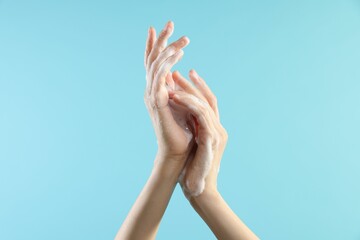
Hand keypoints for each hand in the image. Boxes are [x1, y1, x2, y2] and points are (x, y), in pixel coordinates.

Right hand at [144, 21, 191, 166]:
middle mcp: (151, 90)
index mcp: (157, 90)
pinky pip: (159, 77)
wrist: (178, 151)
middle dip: (161, 40)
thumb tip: (177, 76)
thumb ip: (177, 89)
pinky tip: (178, 53)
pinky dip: (167, 63)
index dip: (156, 45)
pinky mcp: (156, 101)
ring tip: (183, 38)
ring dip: (168, 48)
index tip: (160, 28)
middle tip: (171, 22)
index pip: (154, 63)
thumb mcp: (182, 104)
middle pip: (152, 59)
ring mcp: (152, 95)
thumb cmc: (182, 131)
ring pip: (155, 65)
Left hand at [169, 69, 227, 196]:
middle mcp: (218, 129)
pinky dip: (189, 104)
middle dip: (191, 84)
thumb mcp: (191, 144)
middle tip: (176, 73)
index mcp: (213, 129)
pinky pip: (201, 116)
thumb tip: (180, 115)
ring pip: (205, 105)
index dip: (197, 87)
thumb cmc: (191, 169)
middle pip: (207, 100)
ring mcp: (217, 134)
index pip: (207, 103)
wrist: (198, 189)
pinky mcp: (212, 140)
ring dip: (188, 91)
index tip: (185, 74)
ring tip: (173, 82)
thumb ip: (190, 129)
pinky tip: (176, 97)